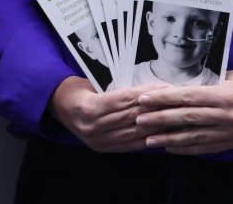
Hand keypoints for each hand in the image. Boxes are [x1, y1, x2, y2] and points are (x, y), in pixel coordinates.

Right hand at [48, 76, 167, 152]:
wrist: (57, 106)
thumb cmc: (76, 90)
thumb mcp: (92, 84)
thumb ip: (116, 90)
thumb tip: (147, 91)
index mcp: (89, 107)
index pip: (124, 100)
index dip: (146, 94)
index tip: (165, 88)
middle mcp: (93, 126)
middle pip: (131, 117)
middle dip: (156, 109)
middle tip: (174, 102)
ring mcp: (97, 140)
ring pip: (134, 133)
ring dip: (155, 126)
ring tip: (172, 117)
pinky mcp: (102, 148)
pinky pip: (129, 145)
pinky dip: (146, 138)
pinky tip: (159, 133)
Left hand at [134, 66, 232, 154]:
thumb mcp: (224, 76)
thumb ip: (200, 85)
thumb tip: (167, 89)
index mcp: (225, 95)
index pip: (187, 97)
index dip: (163, 99)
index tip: (143, 100)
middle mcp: (230, 116)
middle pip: (188, 118)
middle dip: (160, 120)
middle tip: (139, 120)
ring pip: (195, 137)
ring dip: (169, 139)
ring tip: (149, 140)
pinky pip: (207, 148)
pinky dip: (187, 148)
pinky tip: (170, 147)